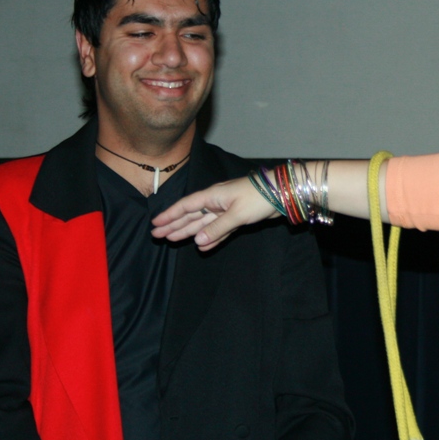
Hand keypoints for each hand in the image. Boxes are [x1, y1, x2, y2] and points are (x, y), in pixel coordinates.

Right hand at [150, 176, 280, 249]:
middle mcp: (216, 202)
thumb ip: (217, 228)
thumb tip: (197, 241)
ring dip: (188, 232)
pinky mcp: (237, 218)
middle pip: (190, 215)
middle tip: (157, 236)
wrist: (282, 193)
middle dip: (174, 225)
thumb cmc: (259, 197)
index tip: (155, 223)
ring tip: (172, 239)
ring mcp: (227, 210)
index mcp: (213, 196)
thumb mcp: (237, 214)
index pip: (185, 206)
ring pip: (203, 223)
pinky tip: (201, 246)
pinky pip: (219, 230)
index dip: (170, 215)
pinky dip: (210, 238)